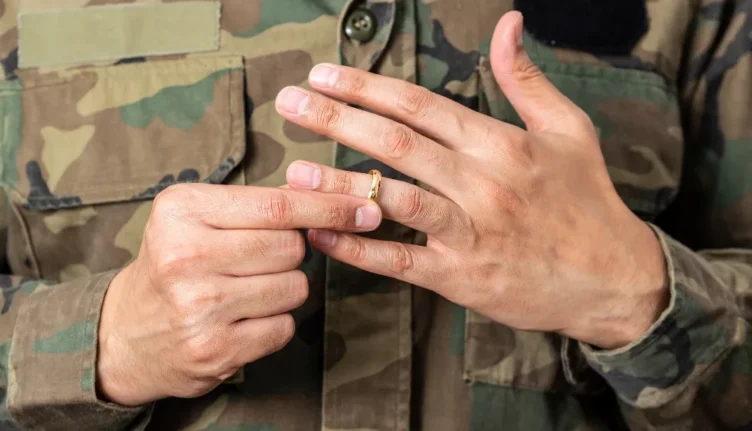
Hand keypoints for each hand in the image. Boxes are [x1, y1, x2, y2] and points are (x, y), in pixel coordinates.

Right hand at [97, 183, 381, 405]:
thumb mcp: (197, 218)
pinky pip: (285, 326)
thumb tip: (336, 193)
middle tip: (257, 259)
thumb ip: (259, 204)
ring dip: (284, 288)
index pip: (278, 205)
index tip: (366, 205)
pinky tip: (241, 318)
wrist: (125, 333)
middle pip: (292, 247)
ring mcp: (199, 307)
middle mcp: (186, 256)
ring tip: (244, 290)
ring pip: (295, 287)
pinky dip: (274, 322)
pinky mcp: (215, 349)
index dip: (330, 205)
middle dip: (292, 252)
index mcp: (182, 210)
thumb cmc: (173, 265)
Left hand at [276, 12, 667, 348]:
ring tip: (295, 169)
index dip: (367, 87)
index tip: (325, 75)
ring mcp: (470, 232)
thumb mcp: (569, 130)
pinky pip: (400, 260)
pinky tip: (323, 233)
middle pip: (397, 144)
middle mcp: (482, 183)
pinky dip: (358, 247)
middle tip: (290, 103)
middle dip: (337, 119)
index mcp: (502, 144)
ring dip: (340, 182)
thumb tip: (508, 24)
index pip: (420, 106)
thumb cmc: (587, 201)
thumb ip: (527, 79)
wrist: (613, 280)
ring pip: (393, 199)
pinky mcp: (461, 277)